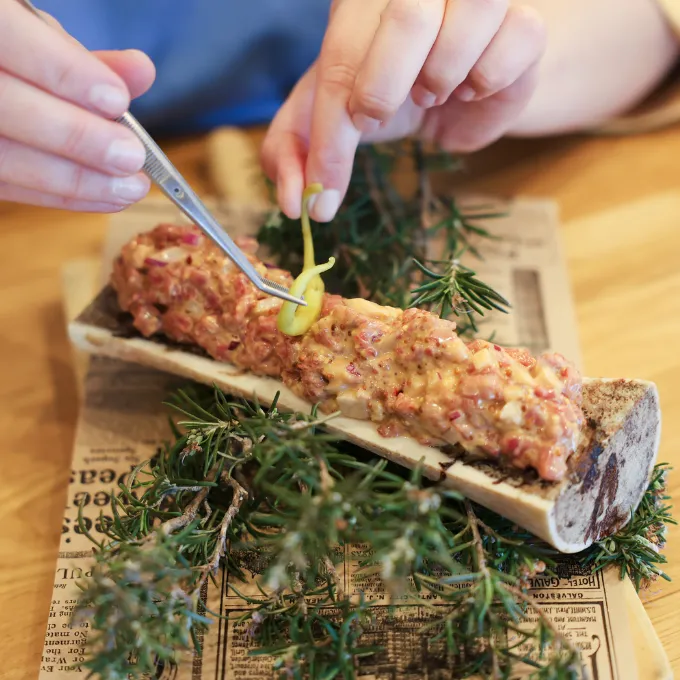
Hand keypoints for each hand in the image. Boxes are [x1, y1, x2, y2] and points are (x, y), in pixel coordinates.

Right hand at [0, 1, 154, 211]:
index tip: (117, 100)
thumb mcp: (41, 39)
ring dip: (76, 180)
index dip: (64, 72)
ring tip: (130, 187)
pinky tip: (108, 197)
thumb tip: (142, 71)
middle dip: (77, 137)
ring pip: (6, 158)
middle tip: (131, 157)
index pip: (9, 40)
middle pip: (7, 108)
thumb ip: (83, 58)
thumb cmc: (16, 55)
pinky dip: (63, 196)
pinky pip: (10, 187)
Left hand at [262, 0, 545, 221]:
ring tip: (429, 93)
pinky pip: (512, 44)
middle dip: (384, 93)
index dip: (329, 136)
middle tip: (377, 118)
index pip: (340, 59)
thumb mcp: (335, 117)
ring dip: (438, 82)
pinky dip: (486, 81)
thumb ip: (298, 147)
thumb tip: (292, 202)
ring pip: (461, 27)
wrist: (460, 92)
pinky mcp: (524, 21)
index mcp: (361, 0)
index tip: (322, 195)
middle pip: (405, 23)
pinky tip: (471, 87)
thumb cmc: (392, 94)